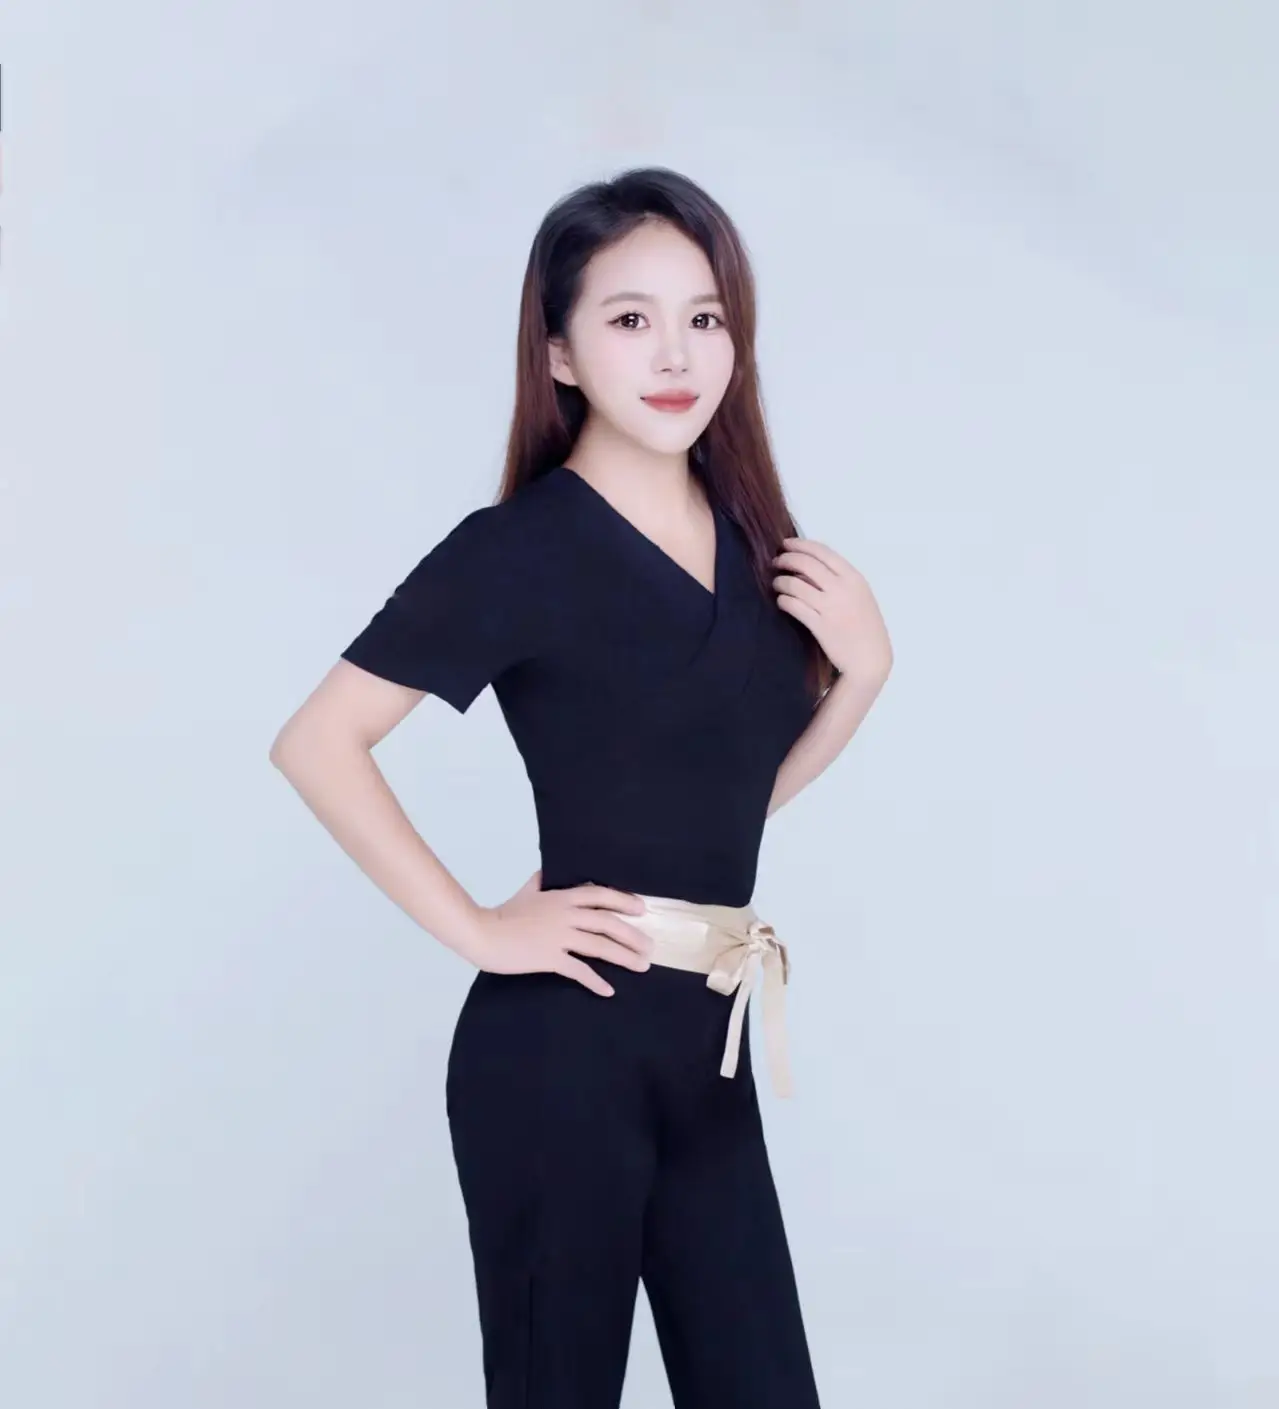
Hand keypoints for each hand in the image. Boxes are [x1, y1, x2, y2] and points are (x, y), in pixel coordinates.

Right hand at [470, 870, 652, 996]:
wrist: (482, 933)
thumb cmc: (504, 914)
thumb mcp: (527, 892)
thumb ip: (541, 882)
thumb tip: (547, 874)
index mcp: (561, 897)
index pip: (600, 895)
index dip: (623, 901)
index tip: (641, 909)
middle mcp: (565, 915)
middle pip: (608, 922)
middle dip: (633, 935)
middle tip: (649, 947)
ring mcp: (559, 937)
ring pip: (600, 946)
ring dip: (624, 957)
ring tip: (641, 966)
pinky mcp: (550, 958)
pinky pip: (579, 970)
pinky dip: (596, 982)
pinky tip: (609, 990)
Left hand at [771, 537, 892, 681]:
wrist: (870, 658)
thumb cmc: (866, 627)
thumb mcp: (860, 595)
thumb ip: (840, 579)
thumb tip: (808, 566)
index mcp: (854, 578)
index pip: (822, 552)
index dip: (800, 545)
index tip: (786, 544)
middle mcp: (842, 588)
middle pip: (805, 563)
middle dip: (786, 559)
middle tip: (776, 562)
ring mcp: (830, 607)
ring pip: (795, 583)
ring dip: (780, 581)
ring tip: (777, 583)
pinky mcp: (819, 625)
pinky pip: (793, 605)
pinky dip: (783, 600)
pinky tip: (781, 601)